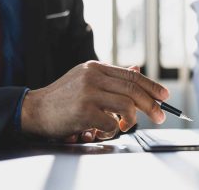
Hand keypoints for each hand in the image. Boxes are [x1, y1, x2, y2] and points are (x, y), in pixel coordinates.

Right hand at [21, 61, 168, 139]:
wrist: (34, 110)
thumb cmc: (63, 99)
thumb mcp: (87, 81)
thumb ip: (112, 78)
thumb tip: (138, 70)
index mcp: (95, 68)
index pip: (131, 76)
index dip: (151, 86)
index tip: (164, 95)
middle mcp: (93, 76)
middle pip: (133, 90)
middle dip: (152, 104)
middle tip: (160, 116)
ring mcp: (88, 92)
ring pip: (127, 106)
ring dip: (131, 120)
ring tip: (124, 126)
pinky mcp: (84, 111)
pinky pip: (111, 123)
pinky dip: (111, 130)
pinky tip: (100, 130)